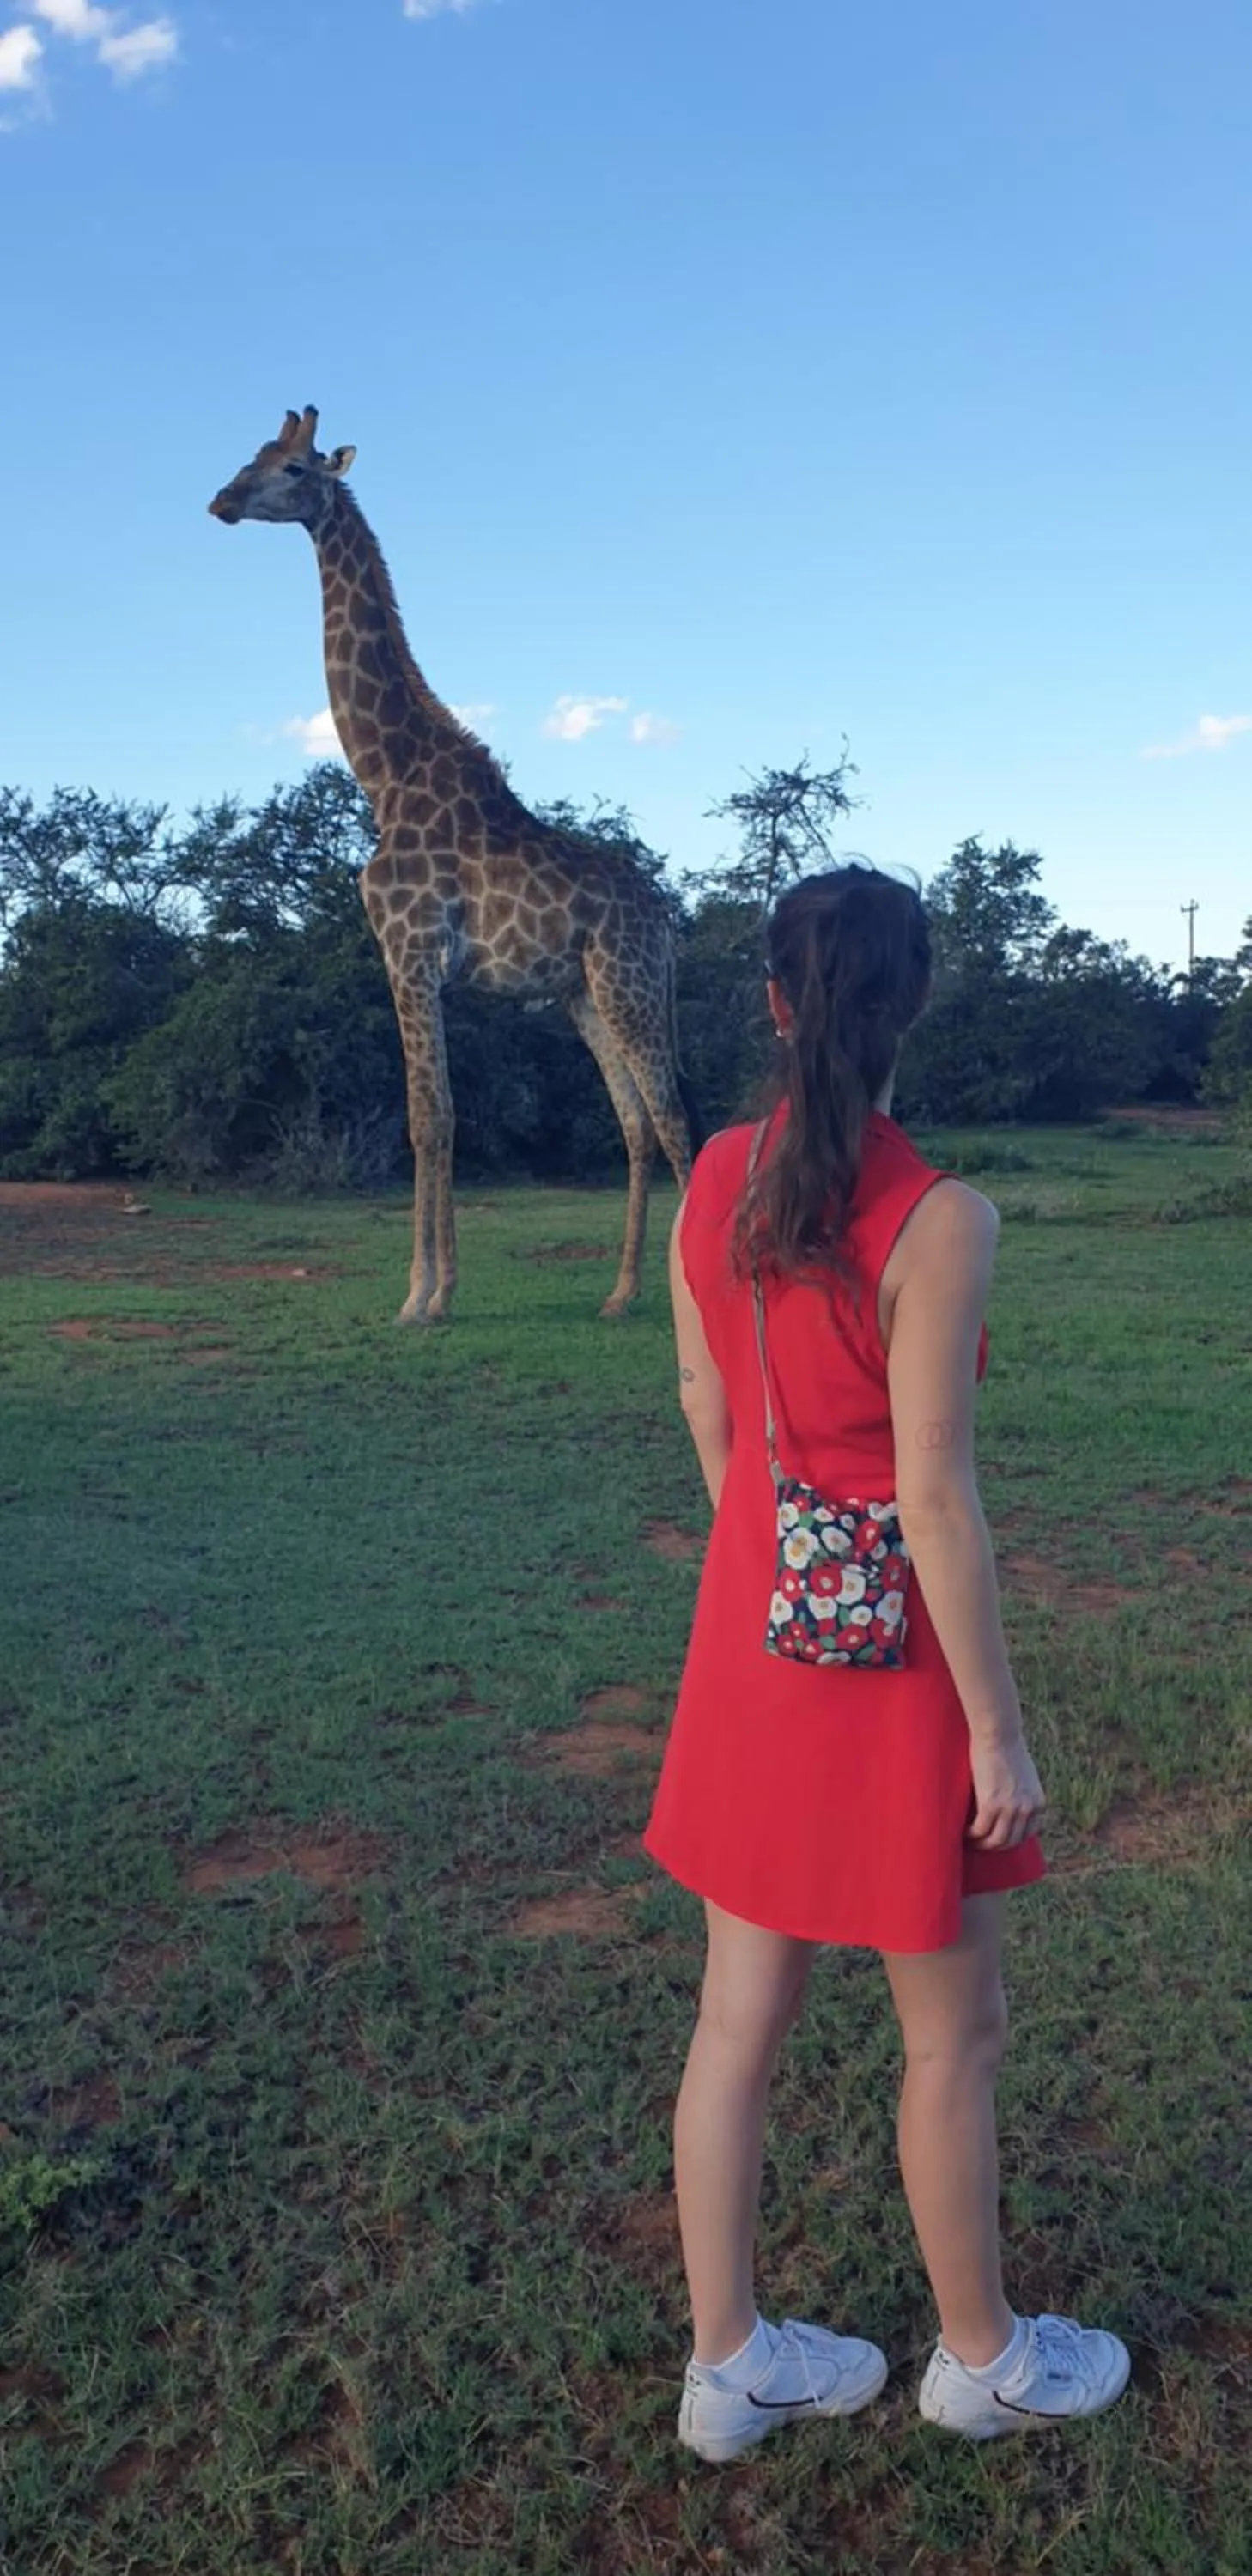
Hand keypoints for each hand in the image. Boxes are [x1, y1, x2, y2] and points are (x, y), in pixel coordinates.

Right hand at [966, 1729, 1045, 1850]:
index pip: (1028, 1833)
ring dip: (982, 1845)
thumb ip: (1022, 1792)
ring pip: (996, 1841)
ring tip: (971, 1841)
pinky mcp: (990, 1805)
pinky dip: (971, 1835)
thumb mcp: (1025, 1776)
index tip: (999, 1837)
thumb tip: (1010, 1803)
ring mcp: (1010, 1809)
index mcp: (1038, 1803)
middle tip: (981, 1843)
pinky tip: (964, 1832)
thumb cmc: (1008, 1748)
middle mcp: (1027, 1809)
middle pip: (1012, 1841)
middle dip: (996, 1846)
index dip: (1012, 1839)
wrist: (999, 1734)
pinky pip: (979, 1830)